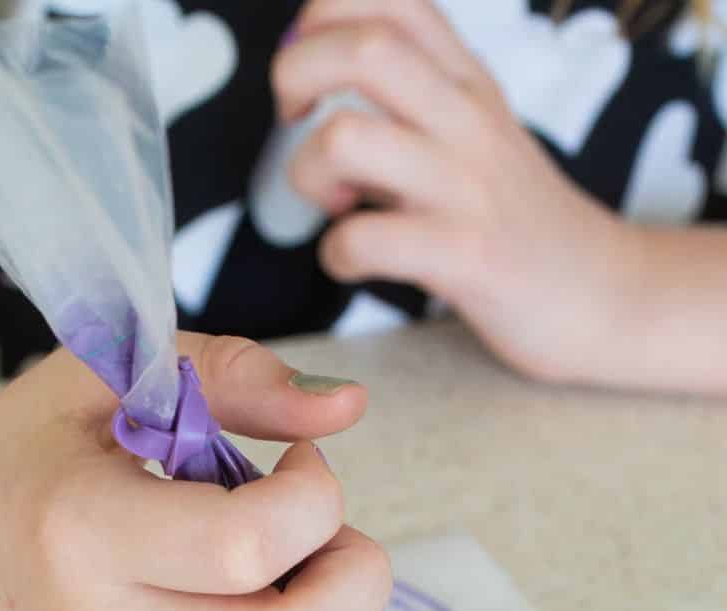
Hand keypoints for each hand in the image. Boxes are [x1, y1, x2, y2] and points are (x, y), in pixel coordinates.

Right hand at [0, 335, 390, 610]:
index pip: (249, 546)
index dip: (316, 496)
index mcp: (85, 534)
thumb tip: (347, 408)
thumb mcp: (107, 377)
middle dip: (355, 581)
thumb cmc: (31, 453)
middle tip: (326, 542)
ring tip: (315, 607)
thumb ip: (232, 373)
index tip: (298, 466)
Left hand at [274, 0, 629, 383]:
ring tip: (336, 202)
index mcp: (466, 79)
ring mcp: (467, 187)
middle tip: (295, 126)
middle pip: (362, 46)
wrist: (604, 294)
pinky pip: (364, 240)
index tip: (312, 71)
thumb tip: (315, 76)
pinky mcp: (466, 257)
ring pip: (347, 137)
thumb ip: (412, 96)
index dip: (323, 17)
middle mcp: (467, 119)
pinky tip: (354, 260)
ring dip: (309, 173)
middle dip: (295, 76)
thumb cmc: (519, 221)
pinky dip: (337, 254)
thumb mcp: (478, 130)